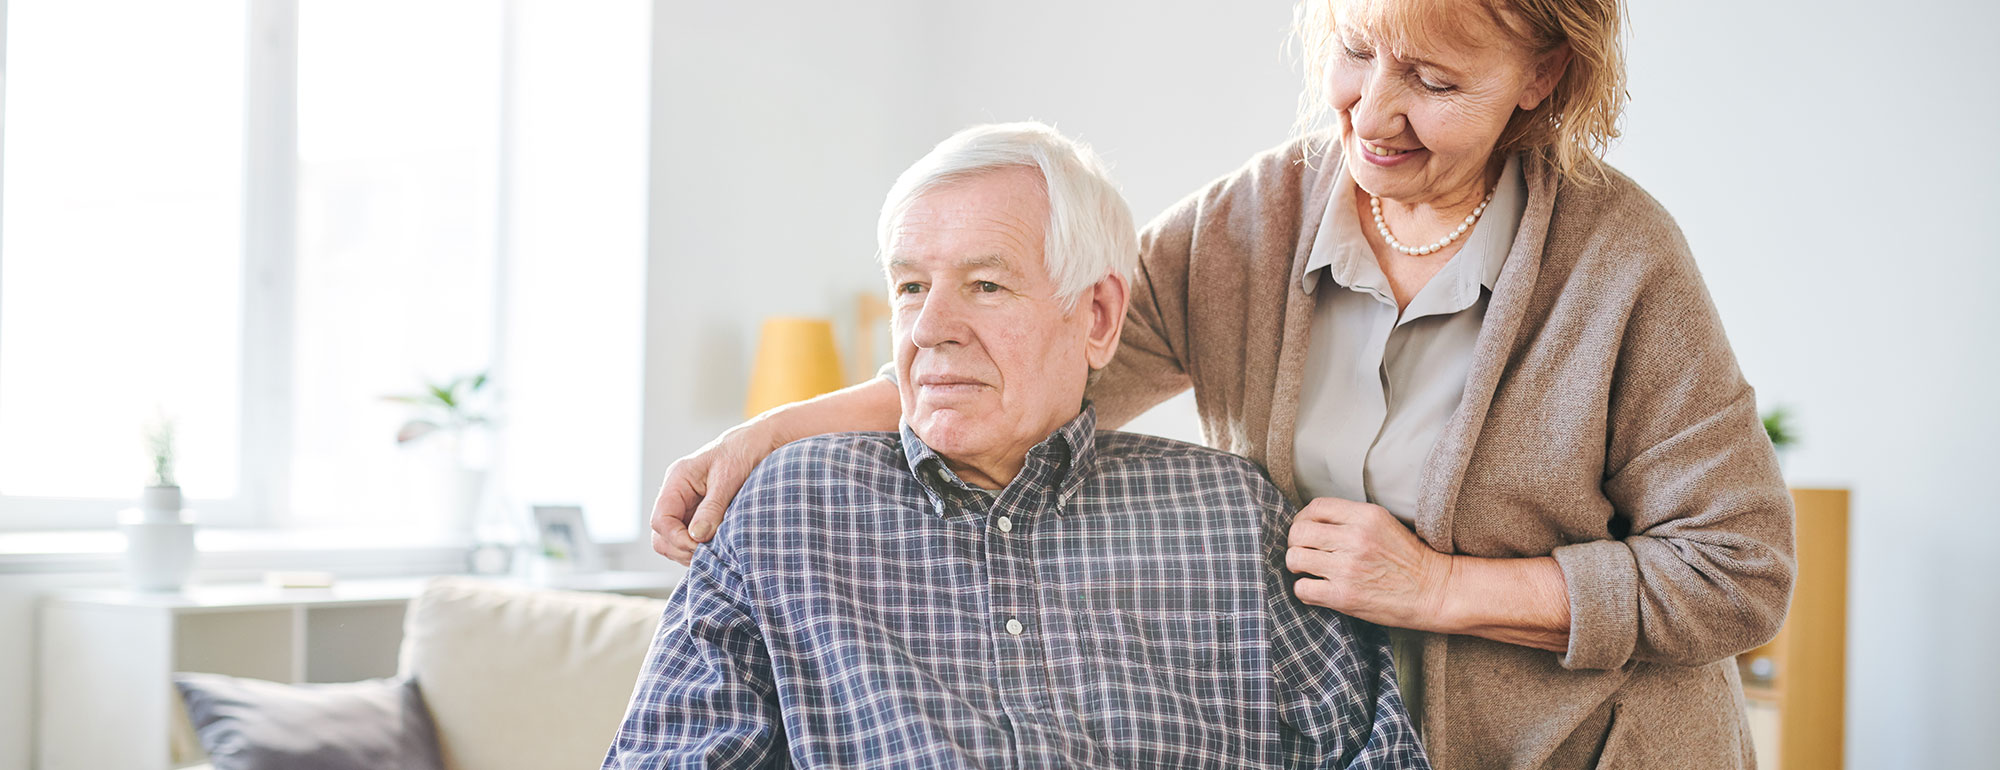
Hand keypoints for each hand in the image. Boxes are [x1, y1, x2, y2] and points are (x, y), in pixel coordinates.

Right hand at [649, 422, 779, 564]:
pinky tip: (717, 548)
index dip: (676, 539)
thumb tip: (696, 536)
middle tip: (708, 555)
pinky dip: (699, 547)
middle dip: (681, 549)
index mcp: (677, 480)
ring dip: (690, 551)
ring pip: (673, 540)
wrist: (759, 442)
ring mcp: (687, 505)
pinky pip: (689, 538)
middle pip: (661, 535)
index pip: (660, 520)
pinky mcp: (699, 513)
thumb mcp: (728, 479)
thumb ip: (712, 508)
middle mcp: (677, 494)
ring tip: (715, 553)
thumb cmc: (743, 452)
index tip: (700, 546)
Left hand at [1285, 497, 1453, 630]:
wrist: (1435, 591)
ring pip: (1295, 558)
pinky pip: (1303, 588)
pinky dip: (1305, 590)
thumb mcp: (1384, 524)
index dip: (1304, 519)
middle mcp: (1354, 538)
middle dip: (1297, 543)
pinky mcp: (1345, 595)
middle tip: (1306, 552)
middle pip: (1298, 532)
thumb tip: (1311, 522)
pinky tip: (1319, 589)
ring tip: (1310, 570)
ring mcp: (1348, 567)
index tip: (1308, 531)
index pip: (1315, 507)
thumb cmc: (1409, 560)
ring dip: (1298, 566)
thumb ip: (1350, 520)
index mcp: (1365, 516)